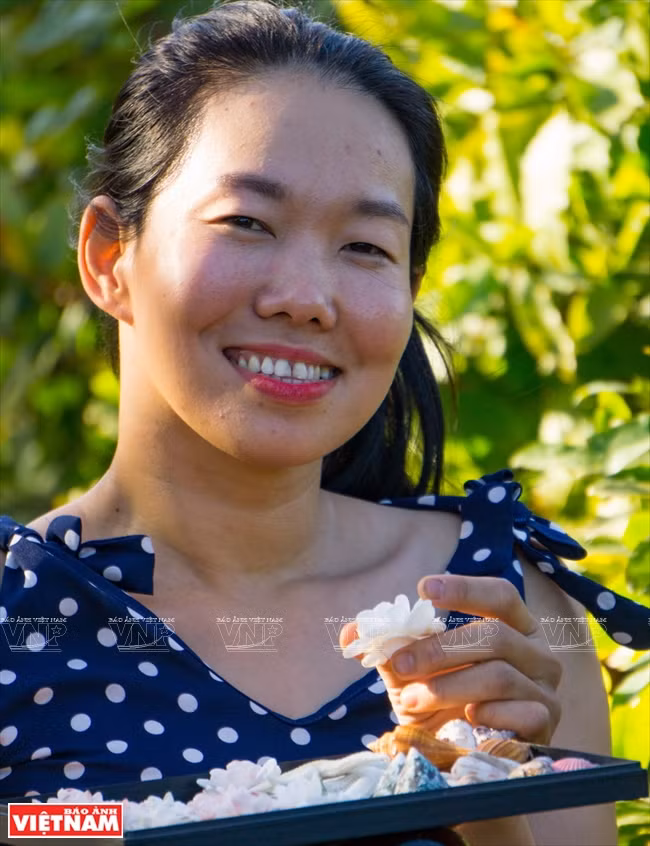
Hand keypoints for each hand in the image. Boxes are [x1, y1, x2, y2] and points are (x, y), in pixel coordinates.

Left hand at [340, 574, 561, 743]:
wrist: (463, 760)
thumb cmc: (442, 702)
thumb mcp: (414, 671)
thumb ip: (390, 647)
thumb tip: (352, 632)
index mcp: (514, 626)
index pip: (500, 595)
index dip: (465, 589)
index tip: (423, 590)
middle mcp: (538, 653)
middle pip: (493, 635)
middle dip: (439, 649)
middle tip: (401, 663)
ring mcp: (546, 689)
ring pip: (499, 675)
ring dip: (448, 687)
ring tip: (413, 699)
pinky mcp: (547, 724)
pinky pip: (519, 713)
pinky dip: (485, 714)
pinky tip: (465, 721)